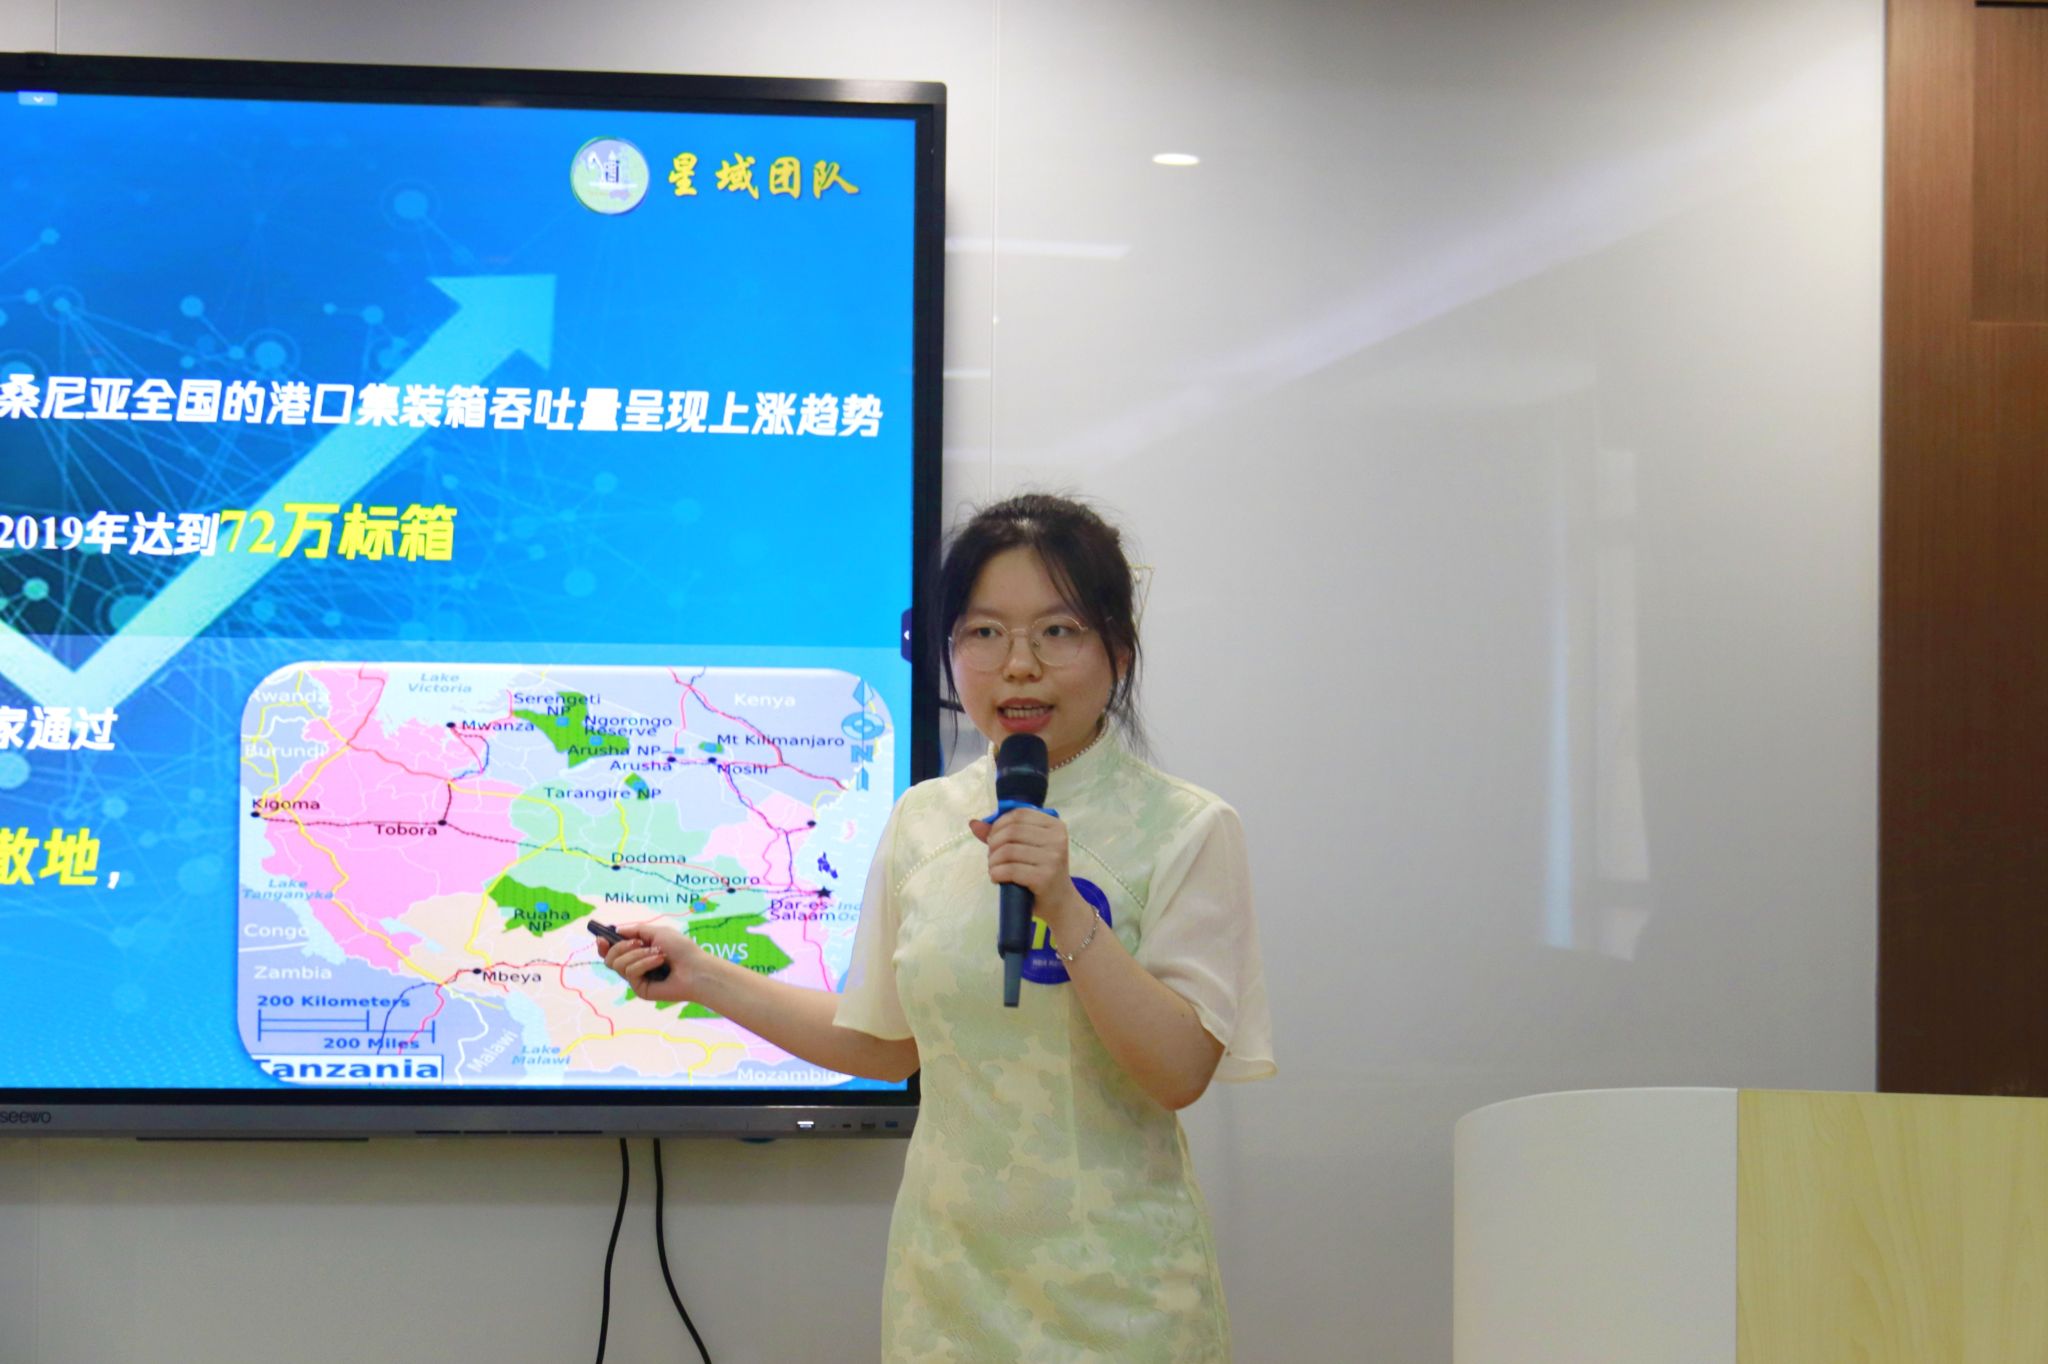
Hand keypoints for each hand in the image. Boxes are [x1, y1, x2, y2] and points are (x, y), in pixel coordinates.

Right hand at [598, 920, 700, 1002]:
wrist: (696, 968)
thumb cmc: (681, 949)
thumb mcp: (657, 932)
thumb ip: (635, 930)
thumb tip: (616, 930)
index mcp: (638, 952)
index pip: (613, 951)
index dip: (604, 945)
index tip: (601, 938)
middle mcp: (635, 966)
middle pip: (609, 958)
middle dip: (621, 947)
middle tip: (640, 944)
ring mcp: (637, 979)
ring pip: (617, 964)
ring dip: (637, 955)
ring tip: (658, 954)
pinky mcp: (640, 989)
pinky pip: (630, 972)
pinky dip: (644, 963)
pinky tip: (659, 962)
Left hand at [969, 809, 1086, 937]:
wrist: (1060, 902)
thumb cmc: (1041, 871)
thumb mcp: (1027, 848)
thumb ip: (1002, 834)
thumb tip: (974, 823)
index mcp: (1055, 826)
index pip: (1020, 814)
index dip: (999, 824)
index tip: (993, 839)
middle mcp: (1057, 839)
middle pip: (1012, 831)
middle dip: (994, 844)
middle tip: (992, 857)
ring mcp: (1052, 858)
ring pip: (1008, 850)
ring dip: (993, 861)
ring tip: (994, 869)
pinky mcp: (1045, 877)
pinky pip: (1010, 870)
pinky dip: (997, 874)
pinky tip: (997, 879)